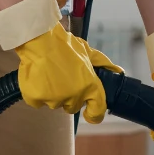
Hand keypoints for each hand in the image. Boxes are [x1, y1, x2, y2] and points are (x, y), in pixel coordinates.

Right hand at [0, 0, 121, 122]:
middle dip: (70, 96)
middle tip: (63, 79)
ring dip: (53, 94)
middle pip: (73, 106)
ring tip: (48, 75)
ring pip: (55, 103)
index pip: (97, 110)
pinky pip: (38, 101)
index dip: (95, 114)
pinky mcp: (36, 99)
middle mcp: (73, 97)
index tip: (89, 112)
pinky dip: (37, 93)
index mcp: (89, 86)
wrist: (39, 40)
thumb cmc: (65, 45)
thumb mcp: (87, 51)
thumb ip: (103, 63)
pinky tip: (37, 78)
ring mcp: (53, 100)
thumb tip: (118, 70)